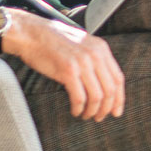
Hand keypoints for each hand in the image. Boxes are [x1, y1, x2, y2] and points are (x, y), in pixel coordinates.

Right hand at [0, 10, 125, 120]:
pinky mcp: (68, 71)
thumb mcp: (82, 44)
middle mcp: (95, 55)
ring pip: (97, 96)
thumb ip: (94, 58)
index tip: (116, 111)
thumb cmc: (52, 41)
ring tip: (86, 115)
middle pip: (110, 90)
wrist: (31, 33)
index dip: (119, 98)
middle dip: (107, 108)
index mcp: (101, 48)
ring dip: (92, 110)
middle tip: (99, 117)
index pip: (118, 78)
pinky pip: (79, 97)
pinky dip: (79, 108)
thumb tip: (103, 82)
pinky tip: (75, 111)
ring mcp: (82, 62)